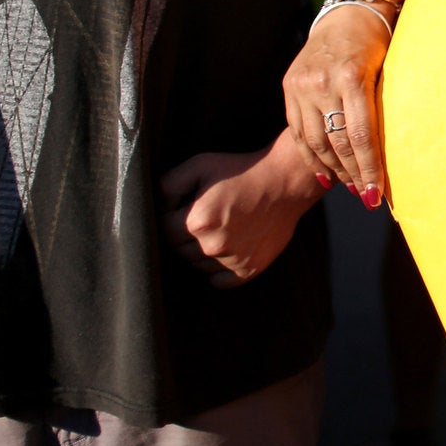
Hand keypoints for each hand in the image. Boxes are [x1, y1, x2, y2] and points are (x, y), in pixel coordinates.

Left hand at [160, 135, 324, 287]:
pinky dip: (218, 271)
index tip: (185, 207)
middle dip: (185, 235)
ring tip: (221, 229)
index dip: (172, 217)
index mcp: (197, 222)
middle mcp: (212, 246)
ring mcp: (232, 260)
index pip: (164, 230)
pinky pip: (220, 281)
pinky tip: (227, 250)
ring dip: (202, 251)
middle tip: (206, 216)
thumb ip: (169, 183)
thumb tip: (159, 205)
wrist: (286, 180)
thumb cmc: (242, 170)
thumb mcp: (201, 164)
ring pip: (198, 265)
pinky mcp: (249, 269)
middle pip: (179, 250)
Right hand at [283, 0, 390, 203]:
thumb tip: (394, 153)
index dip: (370, 168)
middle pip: (337, 143)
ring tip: (350, 187)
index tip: (378, 194)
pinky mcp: (289, 87)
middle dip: (354, 174)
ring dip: (333, 170)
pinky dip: (312, 155)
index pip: (361, 135)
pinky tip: (324, 173)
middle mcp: (323, 82)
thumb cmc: (380, 41)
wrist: (347, 12)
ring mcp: (302, 85)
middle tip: (367, 197)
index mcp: (352, 76)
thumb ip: (384, 105)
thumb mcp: (389, 67)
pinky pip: (298, 131)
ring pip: (315, 141)